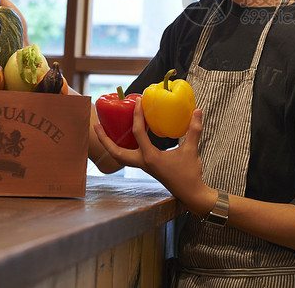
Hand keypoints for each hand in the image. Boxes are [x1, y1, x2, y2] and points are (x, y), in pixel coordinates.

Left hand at [93, 96, 214, 214]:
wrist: (190, 193)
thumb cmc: (190, 174)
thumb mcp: (192, 150)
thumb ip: (194, 130)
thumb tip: (198, 110)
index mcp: (150, 157)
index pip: (138, 134)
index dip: (137, 116)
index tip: (137, 102)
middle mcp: (143, 162)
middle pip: (115, 152)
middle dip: (104, 139)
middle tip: (96, 125)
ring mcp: (143, 166)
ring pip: (119, 156)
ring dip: (110, 144)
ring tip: (104, 130)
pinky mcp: (146, 167)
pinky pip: (129, 156)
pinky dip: (123, 146)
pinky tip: (127, 137)